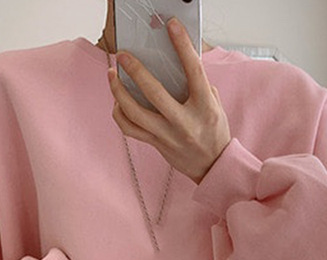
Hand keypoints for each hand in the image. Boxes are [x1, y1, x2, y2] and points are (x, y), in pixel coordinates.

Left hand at [107, 17, 231, 183]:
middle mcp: (184, 122)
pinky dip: (119, 114)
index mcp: (204, 106)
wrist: (213, 166)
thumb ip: (199, 85)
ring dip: (118, 92)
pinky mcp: (157, 144)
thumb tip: (178, 63)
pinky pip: (130, 129)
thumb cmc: (214, 132)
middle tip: (122, 55)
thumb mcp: (214, 105)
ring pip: (134, 113)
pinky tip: (117, 102)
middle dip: (135, 70)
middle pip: (154, 92)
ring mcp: (168, 135)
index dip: (182, 46)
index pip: (193, 70)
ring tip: (112, 75)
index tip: (172, 27)